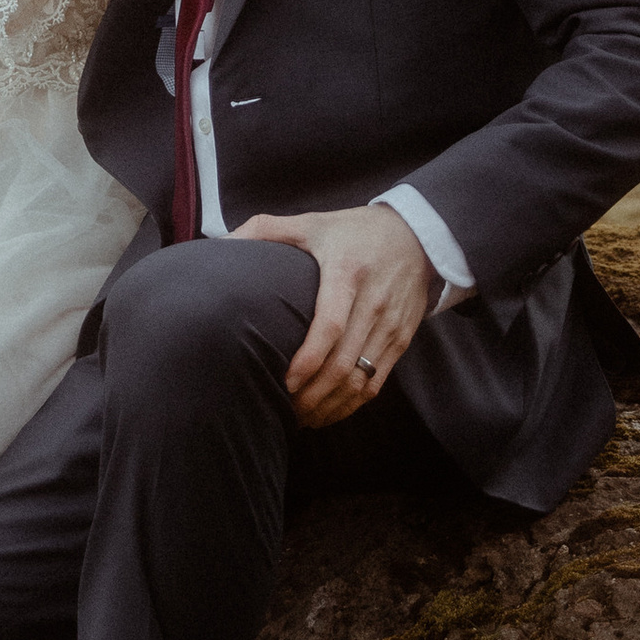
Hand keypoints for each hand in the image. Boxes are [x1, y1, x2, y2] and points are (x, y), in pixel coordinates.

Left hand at [235, 202, 436, 427]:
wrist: (417, 236)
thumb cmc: (354, 231)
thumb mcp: (312, 222)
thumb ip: (265, 228)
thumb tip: (222, 242)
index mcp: (347, 273)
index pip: (330, 326)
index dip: (307, 360)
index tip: (283, 382)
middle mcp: (373, 303)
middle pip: (343, 364)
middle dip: (311, 395)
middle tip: (283, 408)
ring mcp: (390, 325)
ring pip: (360, 381)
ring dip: (329, 406)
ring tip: (300, 418)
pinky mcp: (401, 340)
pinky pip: (376, 384)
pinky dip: (351, 405)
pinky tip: (327, 412)